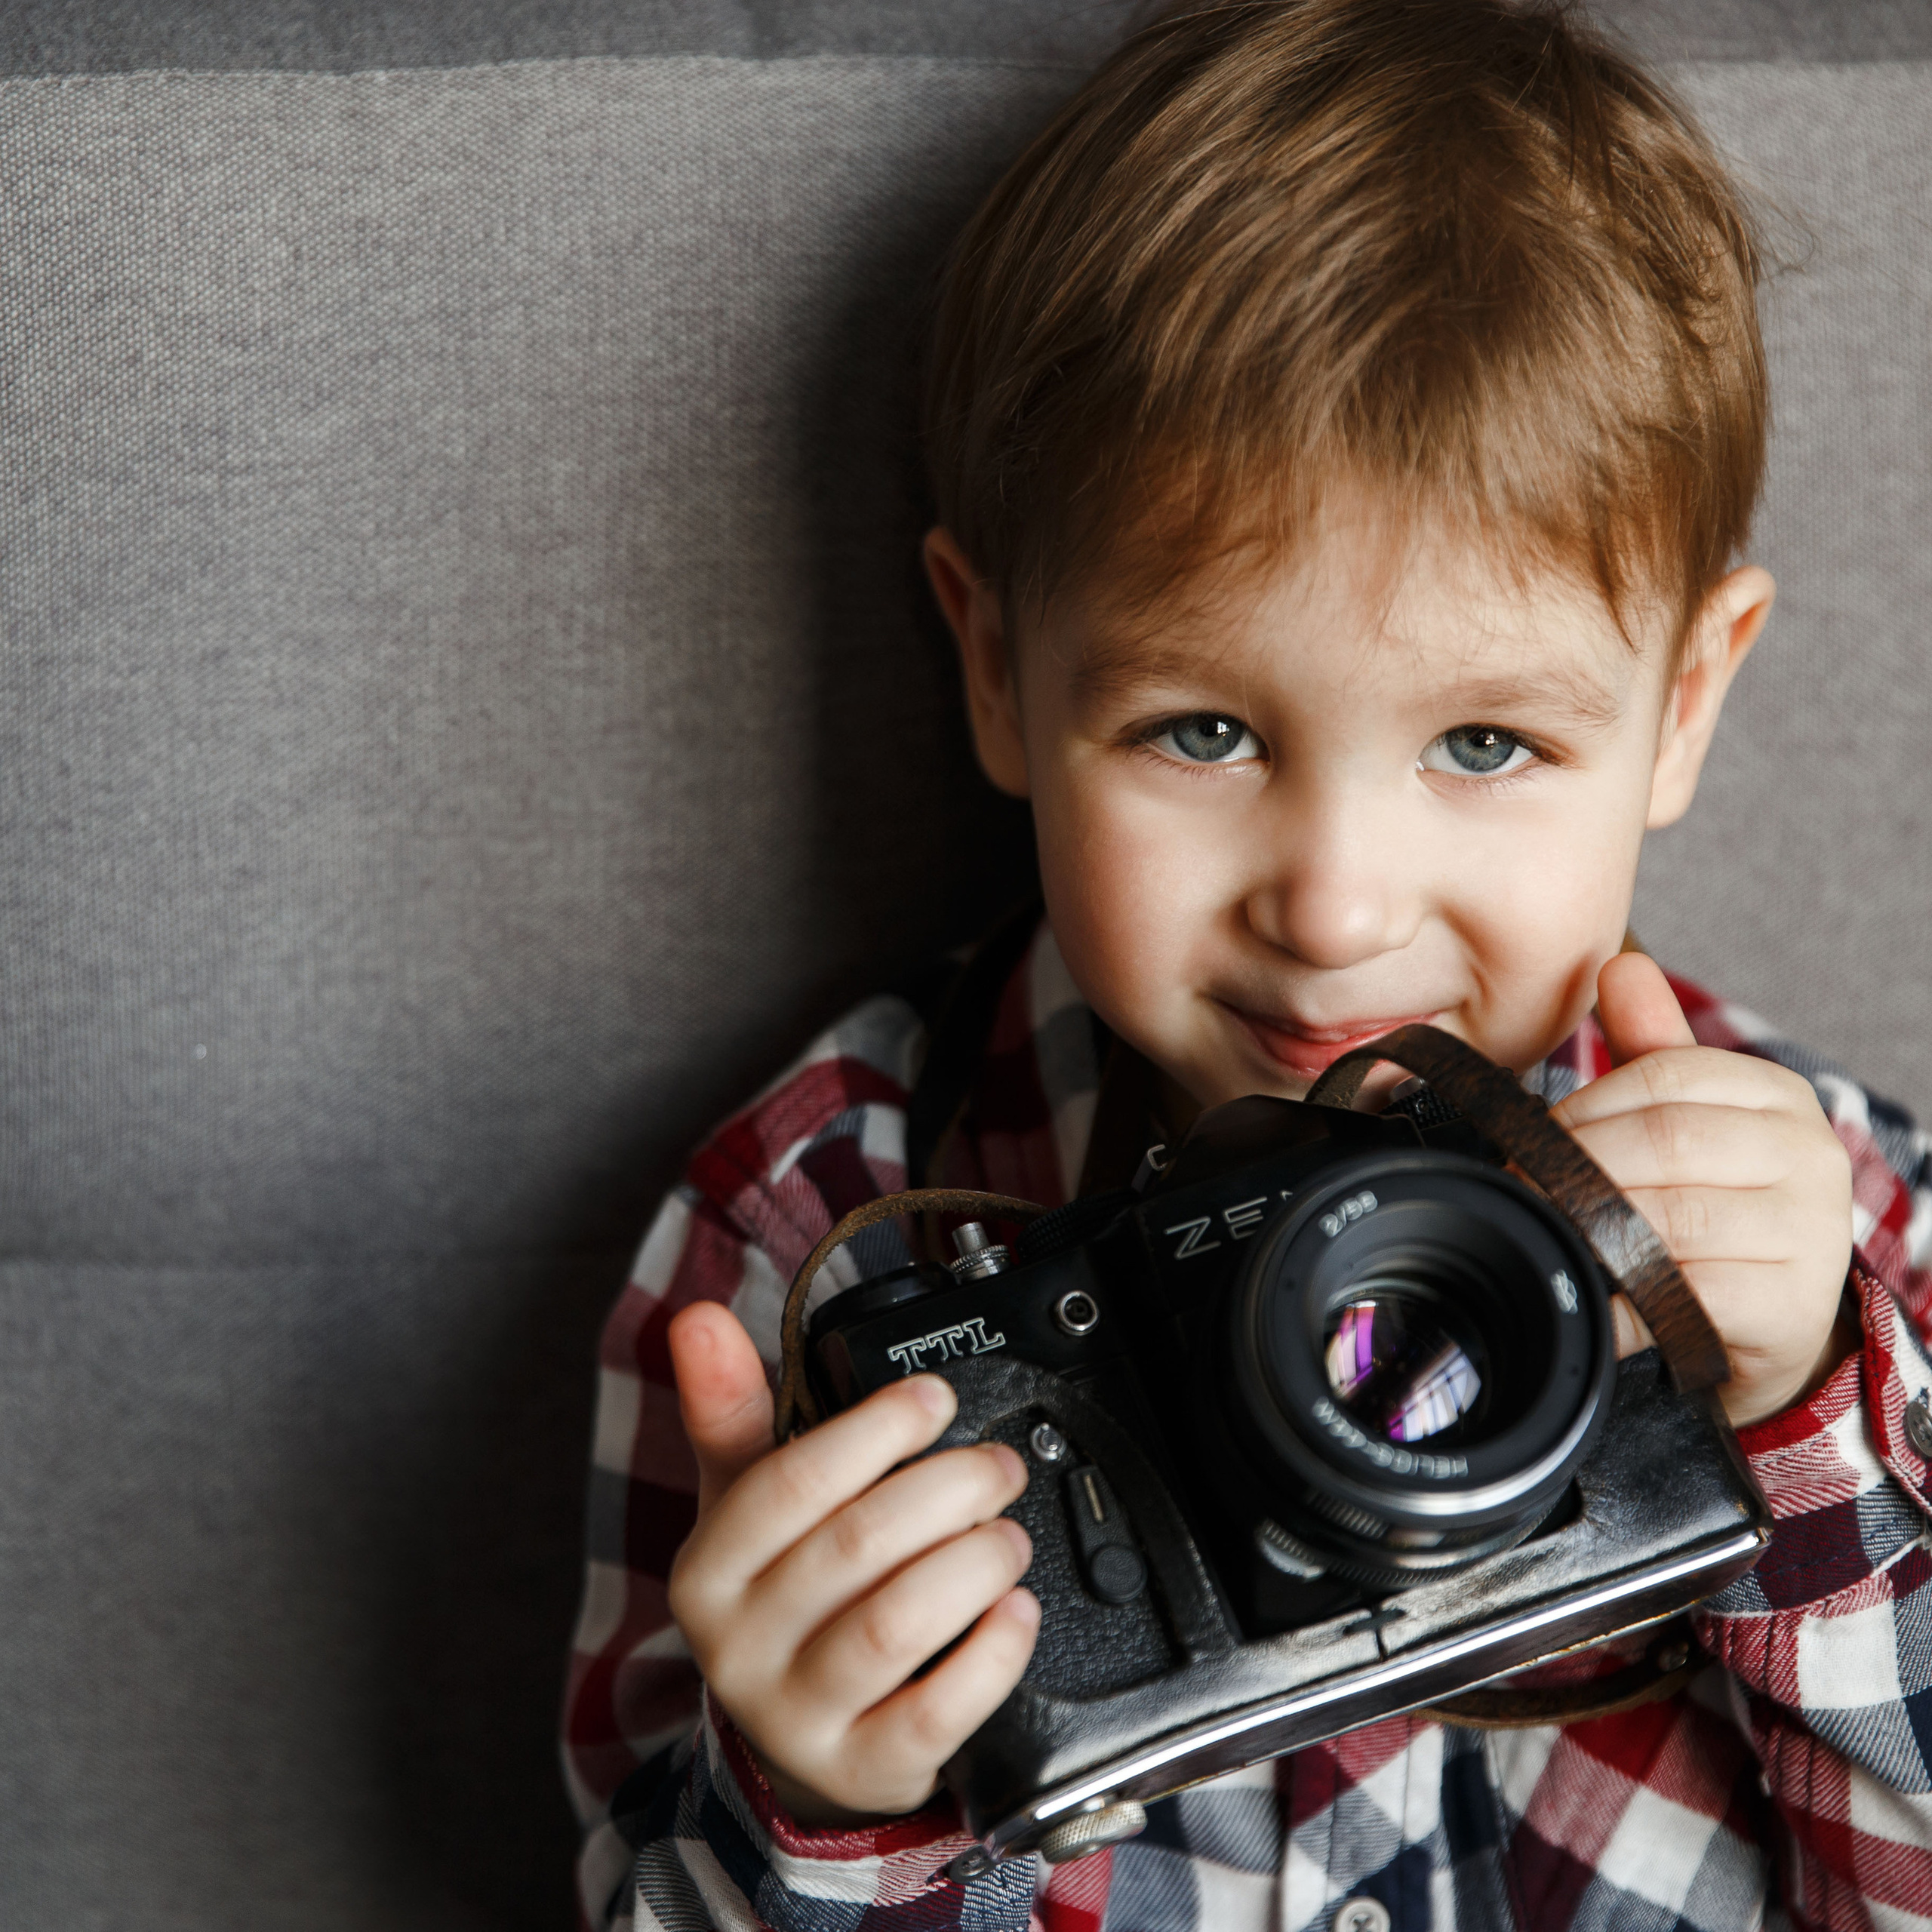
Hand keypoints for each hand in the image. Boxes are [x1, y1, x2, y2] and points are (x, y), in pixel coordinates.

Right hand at [664, 1301, 1039, 1824]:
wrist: (798, 1739)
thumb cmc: (780, 1597)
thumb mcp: (744, 1507)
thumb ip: (731, 1410)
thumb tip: (699, 1319)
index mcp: (709, 1571)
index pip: (788, 1484)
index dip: (874, 1430)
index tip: (934, 1397)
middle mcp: (742, 1648)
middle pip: (856, 1547)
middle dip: (947, 1489)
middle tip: (996, 1465)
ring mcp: (801, 1717)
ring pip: (896, 1626)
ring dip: (973, 1563)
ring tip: (1008, 1534)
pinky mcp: (865, 1771)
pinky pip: (935, 1714)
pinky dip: (990, 1655)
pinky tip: (1015, 1612)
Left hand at [1551, 952, 1855, 1426]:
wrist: (1774, 1318)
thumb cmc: (1721, 1205)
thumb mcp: (1691, 1118)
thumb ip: (1652, 1045)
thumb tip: (1619, 965)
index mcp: (1779, 1096)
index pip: (1663, 1077)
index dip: (1582, 1108)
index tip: (1528, 1138)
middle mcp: (1810, 1155)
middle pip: (1662, 1143)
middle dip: (1575, 1168)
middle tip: (1523, 1190)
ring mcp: (1809, 1232)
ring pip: (1667, 1217)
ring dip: (1590, 1230)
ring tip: (1551, 1235)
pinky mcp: (1790, 1305)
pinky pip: (1682, 1292)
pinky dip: (1622, 1296)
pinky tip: (1595, 1296)